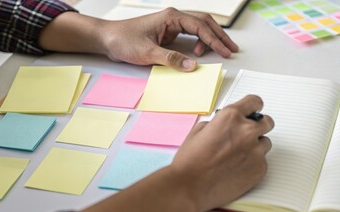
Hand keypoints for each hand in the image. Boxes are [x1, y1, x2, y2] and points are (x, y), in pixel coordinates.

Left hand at [102, 8, 238, 70]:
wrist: (108, 39)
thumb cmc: (123, 40)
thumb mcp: (147, 52)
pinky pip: (188, 34)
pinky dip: (199, 41)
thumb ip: (171, 59)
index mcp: (171, 17)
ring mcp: (170, 25)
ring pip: (198, 27)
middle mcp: (173, 18)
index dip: (215, 39)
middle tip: (231, 48)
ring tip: (222, 49)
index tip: (225, 51)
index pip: (200, 26)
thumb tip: (193, 65)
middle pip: (204, 22)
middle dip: (219, 36)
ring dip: (211, 37)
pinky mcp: (167, 33)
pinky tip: (202, 50)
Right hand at [171, 95, 273, 211]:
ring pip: (265, 143)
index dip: (252, 107)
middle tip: (244, 135)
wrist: (189, 187)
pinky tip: (236, 169)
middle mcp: (246, 131)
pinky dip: (252, 163)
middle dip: (257, 126)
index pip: (254, 102)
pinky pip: (262, 161)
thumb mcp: (197, 132)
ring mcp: (256, 151)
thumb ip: (217, 123)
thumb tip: (225, 125)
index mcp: (230, 118)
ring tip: (236, 156)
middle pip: (267, 122)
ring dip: (255, 146)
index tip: (252, 111)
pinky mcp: (260, 170)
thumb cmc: (189, 162)